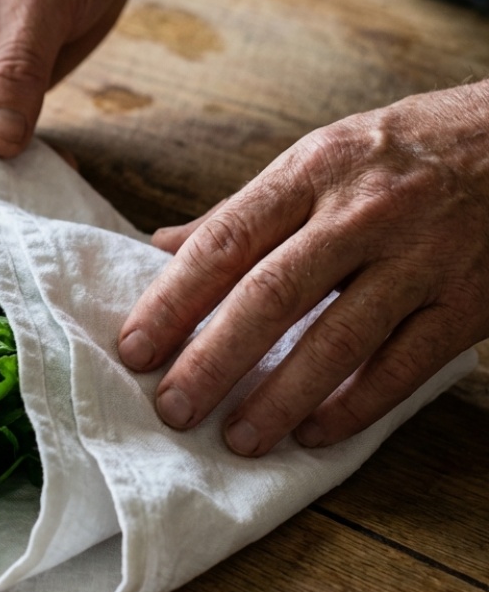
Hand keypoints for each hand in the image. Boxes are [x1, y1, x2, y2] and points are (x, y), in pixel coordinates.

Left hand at [119, 81, 488, 455]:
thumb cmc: (403, 152)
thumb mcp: (320, 157)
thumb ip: (243, 210)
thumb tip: (162, 245)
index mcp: (311, 172)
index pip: (226, 241)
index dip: (173, 300)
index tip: (134, 348)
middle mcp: (362, 213)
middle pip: (271, 295)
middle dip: (213, 359)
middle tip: (173, 408)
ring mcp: (419, 259)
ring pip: (338, 340)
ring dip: (281, 397)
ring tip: (237, 439)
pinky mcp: (467, 302)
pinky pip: (404, 365)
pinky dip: (355, 405)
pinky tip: (314, 433)